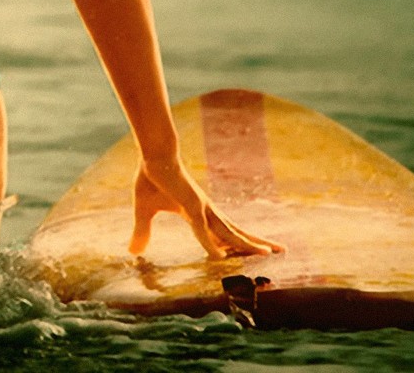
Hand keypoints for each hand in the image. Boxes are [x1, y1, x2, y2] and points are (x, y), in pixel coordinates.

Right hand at [130, 152, 283, 259]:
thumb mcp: (144, 211)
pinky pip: (202, 231)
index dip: (234, 244)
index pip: (221, 232)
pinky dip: (211, 245)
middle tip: (280, 250)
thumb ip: (142, 232)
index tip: (247, 254)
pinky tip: (220, 256)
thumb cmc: (150, 178)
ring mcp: (202, 209)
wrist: (153, 156)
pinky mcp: (192, 207)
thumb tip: (133, 252)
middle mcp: (206, 212)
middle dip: (256, 243)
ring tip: (271, 253)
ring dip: (249, 244)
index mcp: (197, 213)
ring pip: (229, 233)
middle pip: (236, 232)